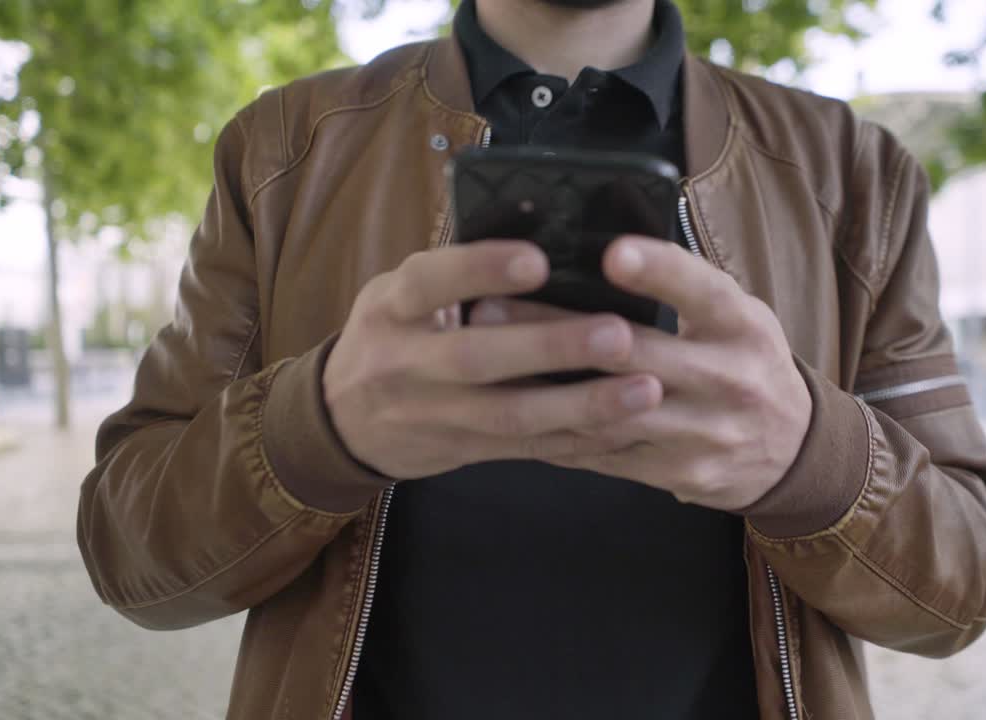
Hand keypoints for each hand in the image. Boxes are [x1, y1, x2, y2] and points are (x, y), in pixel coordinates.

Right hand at [321, 240, 662, 479]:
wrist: (341, 420)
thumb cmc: (392, 334)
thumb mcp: (398, 294)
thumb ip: (453, 274)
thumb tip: (541, 228)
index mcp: (391, 307)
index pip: (428, 282)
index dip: (479, 269)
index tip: (537, 260)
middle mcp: (405, 362)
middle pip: (476, 358)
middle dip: (550, 348)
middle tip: (618, 334)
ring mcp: (431, 414)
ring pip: (509, 416)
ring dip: (581, 405)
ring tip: (645, 389)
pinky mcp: (460, 451)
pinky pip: (525, 448)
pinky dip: (578, 439)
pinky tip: (627, 427)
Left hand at [473, 236, 812, 510]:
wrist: (793, 451)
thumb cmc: (746, 361)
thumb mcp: (737, 315)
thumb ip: (685, 288)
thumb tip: (602, 248)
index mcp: (743, 326)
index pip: (702, 291)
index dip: (659, 270)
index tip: (612, 251)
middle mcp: (729, 379)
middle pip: (635, 354)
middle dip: (557, 331)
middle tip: (490, 307)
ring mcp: (704, 433)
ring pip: (610, 411)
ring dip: (542, 387)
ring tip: (484, 363)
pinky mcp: (679, 473)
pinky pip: (606, 454)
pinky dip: (556, 433)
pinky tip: (511, 412)